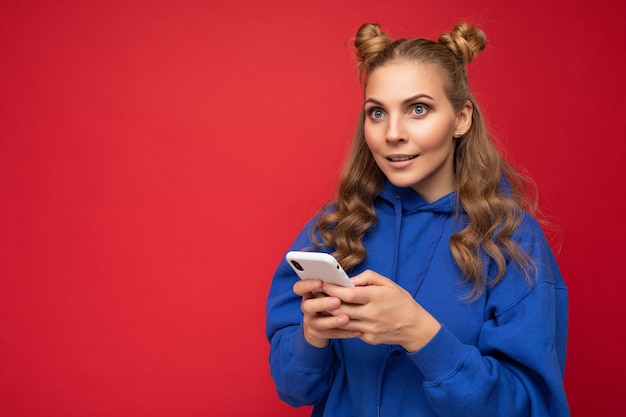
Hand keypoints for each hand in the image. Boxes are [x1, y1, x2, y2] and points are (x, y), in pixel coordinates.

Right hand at [293, 278, 362, 347]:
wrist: (320, 326)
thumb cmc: (330, 301)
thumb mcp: (328, 291)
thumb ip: (337, 285)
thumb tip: (352, 282)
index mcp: (308, 294)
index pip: (299, 288)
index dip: (307, 285)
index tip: (320, 282)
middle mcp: (307, 308)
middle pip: (307, 306)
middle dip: (322, 303)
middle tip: (337, 301)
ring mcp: (312, 322)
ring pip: (319, 323)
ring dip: (333, 321)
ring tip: (346, 318)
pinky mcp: (320, 334)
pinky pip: (332, 334)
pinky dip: (345, 332)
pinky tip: (358, 331)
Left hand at [322, 270, 440, 351]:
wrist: (415, 328)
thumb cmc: (401, 302)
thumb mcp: (388, 283)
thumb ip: (368, 278)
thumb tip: (349, 279)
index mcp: (376, 297)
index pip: (347, 294)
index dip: (332, 289)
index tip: (324, 283)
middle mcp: (371, 314)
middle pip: (340, 309)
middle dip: (325, 301)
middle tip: (317, 293)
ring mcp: (369, 328)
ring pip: (341, 321)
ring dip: (330, 313)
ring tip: (323, 304)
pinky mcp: (368, 338)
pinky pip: (349, 330)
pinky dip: (341, 323)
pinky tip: (335, 316)